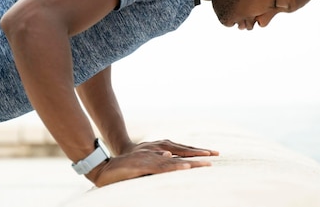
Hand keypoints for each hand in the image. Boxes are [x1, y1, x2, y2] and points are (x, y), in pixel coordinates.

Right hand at [86, 140, 218, 186]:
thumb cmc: (125, 167)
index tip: (211, 153)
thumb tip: (169, 157)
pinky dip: (173, 167)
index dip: (195, 152)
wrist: (104, 167)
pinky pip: (161, 167)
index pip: (180, 151)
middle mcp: (154, 151)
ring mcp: (148, 158)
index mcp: (156, 151)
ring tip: (204, 164)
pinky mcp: (142, 166)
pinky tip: (183, 168)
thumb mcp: (144, 163)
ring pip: (173, 161)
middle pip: (180, 153)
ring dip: (189, 162)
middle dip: (198, 155)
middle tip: (214, 155)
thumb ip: (157, 161)